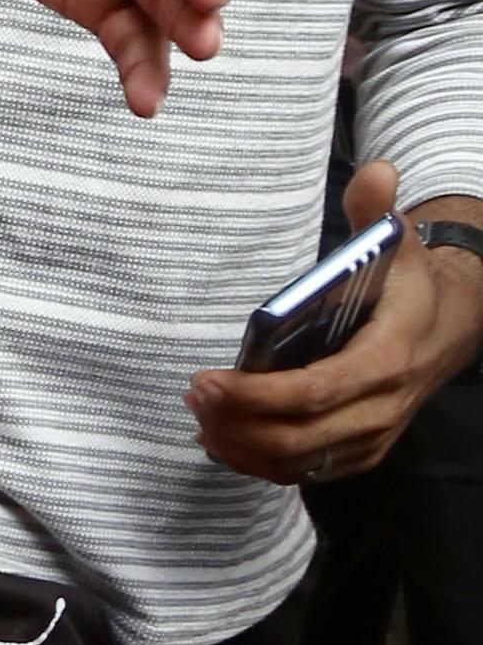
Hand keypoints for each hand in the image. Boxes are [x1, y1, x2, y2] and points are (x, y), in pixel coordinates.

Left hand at [187, 164, 482, 488]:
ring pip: (296, 462)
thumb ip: (377, 211)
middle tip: (193, 394)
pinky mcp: (359, 452)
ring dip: (240, 446)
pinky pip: (304, 472)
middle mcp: (380, 408)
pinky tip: (222, 441)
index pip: (314, 392)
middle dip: (236, 422)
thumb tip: (377, 172)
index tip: (206, 379)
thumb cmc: (409, 286)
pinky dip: (258, 462)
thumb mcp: (399, 244)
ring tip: (200, 416)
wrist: (450, 328)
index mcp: (385, 360)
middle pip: (297, 437)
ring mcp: (370, 437)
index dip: (256, 394)